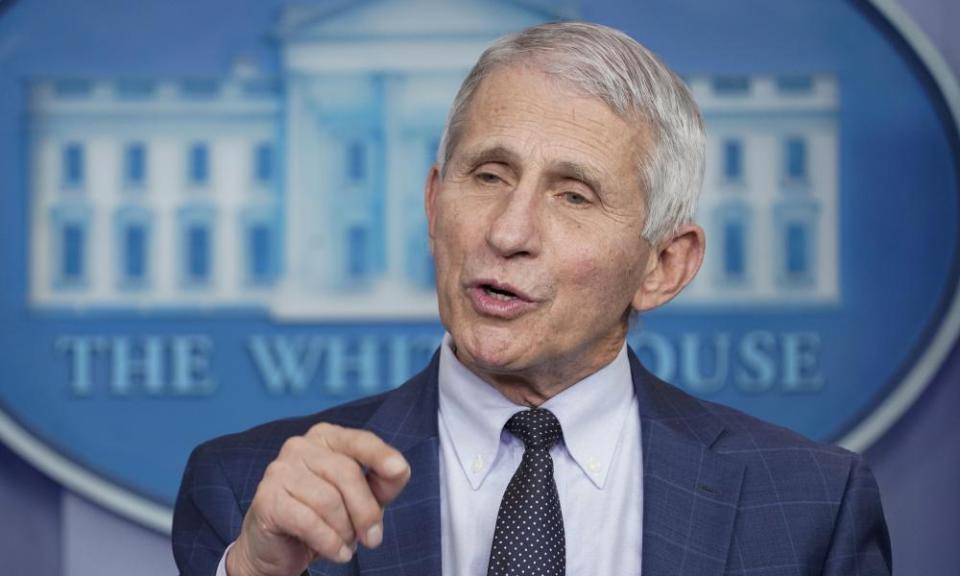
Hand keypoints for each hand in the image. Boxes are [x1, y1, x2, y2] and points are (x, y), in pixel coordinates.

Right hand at [226, 423, 410, 575]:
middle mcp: (300, 446)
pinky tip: (336, 553)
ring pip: (329, 500)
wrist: (277, 548)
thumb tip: (399, 469)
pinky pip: (309, 522)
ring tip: (346, 543)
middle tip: (373, 539)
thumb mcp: (361, 498)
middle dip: (366, 511)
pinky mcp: (267, 499)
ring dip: (345, 531)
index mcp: (326, 437)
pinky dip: (329, 543)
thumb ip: (383, 482)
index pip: (358, 440)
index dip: (380, 455)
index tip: (399, 469)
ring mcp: (279, 470)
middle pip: (347, 473)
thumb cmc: (324, 516)